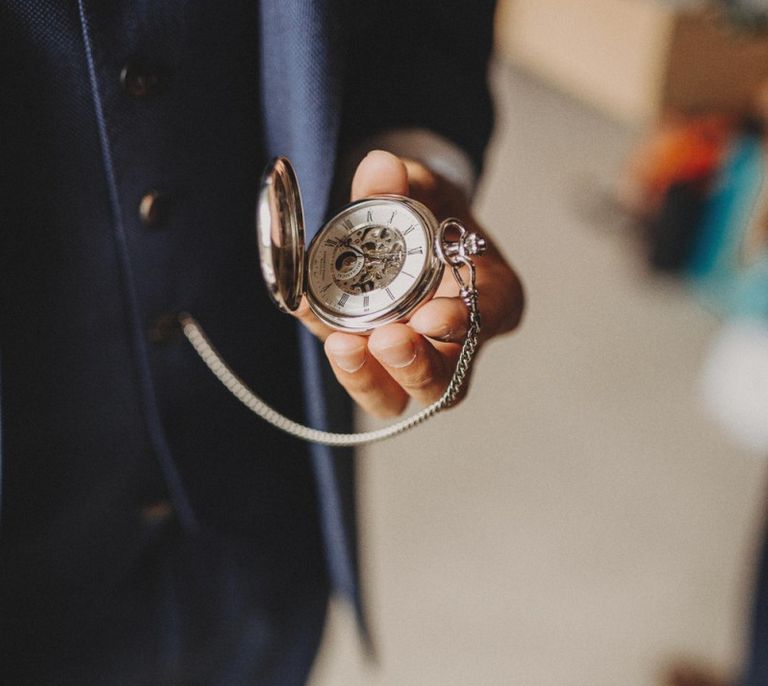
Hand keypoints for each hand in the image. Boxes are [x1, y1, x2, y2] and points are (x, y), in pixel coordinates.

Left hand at [295, 150, 523, 417]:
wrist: (408, 234)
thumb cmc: (432, 216)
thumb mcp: (425, 188)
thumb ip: (406, 180)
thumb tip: (380, 167)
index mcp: (490, 298)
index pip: (485, 323)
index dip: (462, 326)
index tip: (430, 316)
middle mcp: (455, 341)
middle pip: (444, 382)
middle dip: (415, 367)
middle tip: (385, 340)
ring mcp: (412, 360)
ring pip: (398, 395)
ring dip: (368, 377)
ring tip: (341, 345)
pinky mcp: (372, 364)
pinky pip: (355, 372)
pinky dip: (332, 351)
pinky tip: (306, 313)